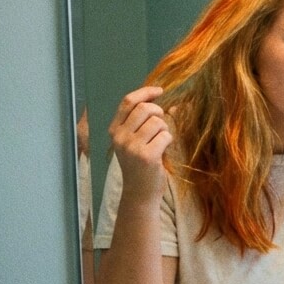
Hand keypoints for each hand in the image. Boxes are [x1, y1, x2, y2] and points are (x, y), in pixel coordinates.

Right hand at [109, 86, 171, 200]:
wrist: (139, 192)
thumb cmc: (140, 164)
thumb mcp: (134, 140)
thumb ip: (142, 121)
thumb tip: (166, 100)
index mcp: (114, 130)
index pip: (128, 102)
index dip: (146, 92)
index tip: (160, 90)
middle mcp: (120, 137)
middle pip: (145, 108)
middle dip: (159, 113)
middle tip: (161, 126)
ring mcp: (132, 146)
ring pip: (158, 122)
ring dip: (165, 129)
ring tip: (160, 142)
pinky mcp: (146, 156)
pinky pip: (166, 136)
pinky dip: (169, 141)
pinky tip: (163, 151)